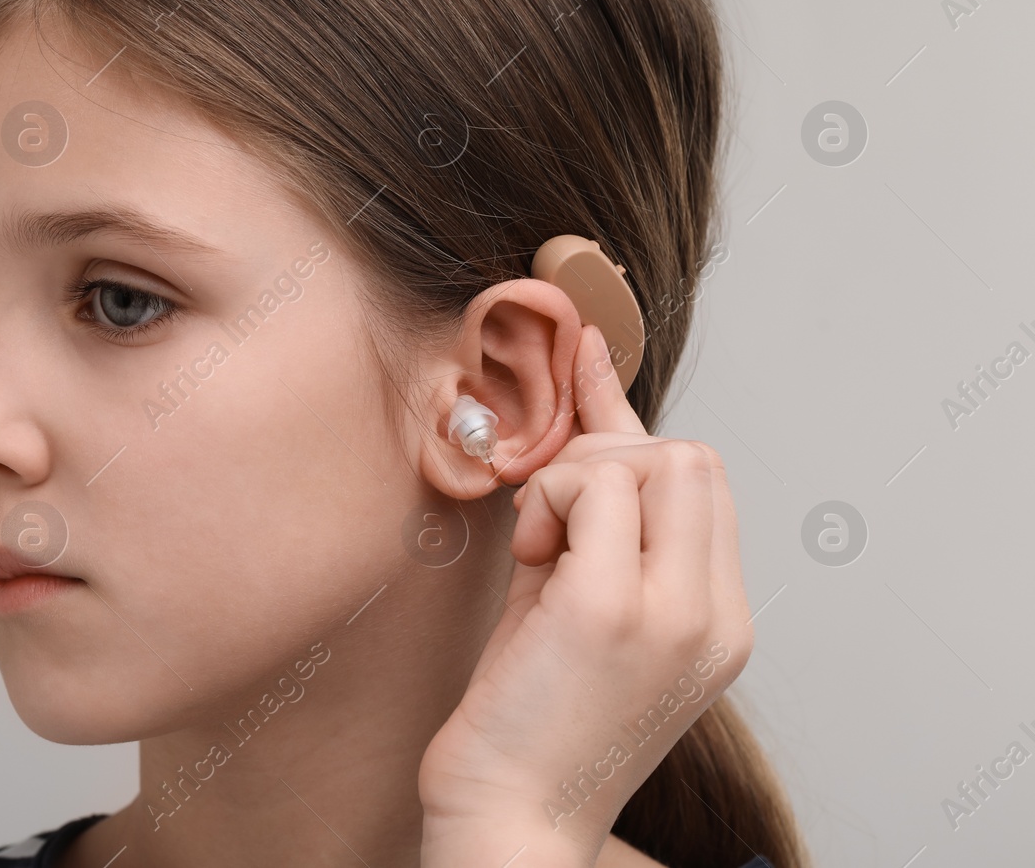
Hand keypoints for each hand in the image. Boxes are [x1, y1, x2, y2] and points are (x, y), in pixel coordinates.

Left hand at [418, 324, 753, 864]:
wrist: (510, 820)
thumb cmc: (530, 714)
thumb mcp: (579, 597)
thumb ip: (596, 516)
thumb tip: (588, 408)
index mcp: (719, 619)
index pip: (702, 478)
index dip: (630, 435)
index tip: (571, 416)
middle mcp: (713, 616)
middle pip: (691, 454)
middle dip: (605, 460)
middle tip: (549, 525)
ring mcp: (672, 613)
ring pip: (649, 458)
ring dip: (573, 481)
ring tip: (539, 553)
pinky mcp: (611, 611)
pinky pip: (592, 487)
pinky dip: (548, 501)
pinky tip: (530, 560)